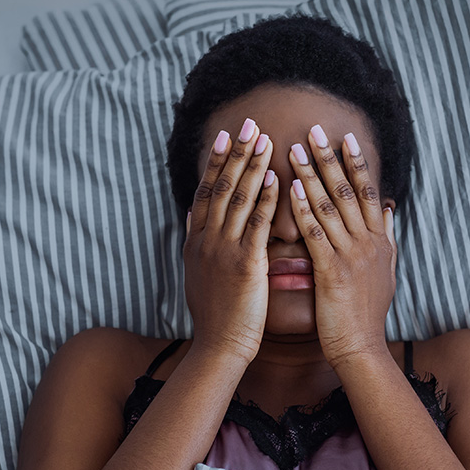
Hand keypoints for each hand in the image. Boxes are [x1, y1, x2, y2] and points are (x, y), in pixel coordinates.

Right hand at [184, 118, 278, 364]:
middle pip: (221, 187)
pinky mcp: (245, 265)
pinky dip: (267, 200)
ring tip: (267, 140)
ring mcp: (223, 251)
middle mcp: (206, 241)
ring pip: (238, 199)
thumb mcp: (197, 273)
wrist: (218, 347)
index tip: (227, 136)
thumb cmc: (215, 315)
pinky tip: (278, 180)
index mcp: (196, 242)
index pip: (205, 191)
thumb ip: (196, 242)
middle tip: (250, 123)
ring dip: (253, 166)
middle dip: (237, 153)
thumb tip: (191, 214)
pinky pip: (257, 225)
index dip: (216, 162)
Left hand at [288, 125, 395, 369]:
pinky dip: (304, 209)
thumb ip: (388, 239)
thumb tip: (391, 210)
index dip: (358, 163)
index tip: (346, 138)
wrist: (361, 347)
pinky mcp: (332, 272)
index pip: (370, 192)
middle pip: (350, 191)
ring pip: (331, 206)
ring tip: (293, 150)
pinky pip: (316, 234)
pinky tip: (290, 190)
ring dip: (311, 175)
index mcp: (380, 242)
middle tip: (315, 130)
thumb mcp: (386, 273)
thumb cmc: (367, 314)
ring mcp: (352, 256)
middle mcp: (370, 243)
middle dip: (331, 158)